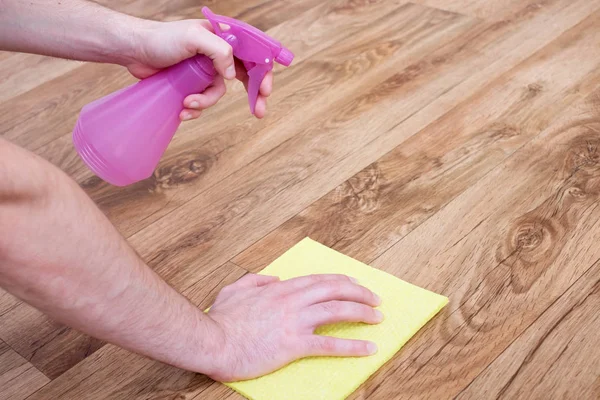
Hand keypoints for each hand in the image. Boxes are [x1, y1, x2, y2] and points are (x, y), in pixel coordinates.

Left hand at [127, 19, 271, 119]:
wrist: (134, 51)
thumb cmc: (161, 38)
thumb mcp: (193, 38)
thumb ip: (219, 51)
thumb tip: (233, 75)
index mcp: (224, 37)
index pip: (253, 53)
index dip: (264, 72)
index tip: (266, 90)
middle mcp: (219, 53)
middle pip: (246, 76)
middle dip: (253, 95)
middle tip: (258, 112)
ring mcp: (207, 70)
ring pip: (219, 93)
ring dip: (205, 102)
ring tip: (188, 103)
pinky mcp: (194, 84)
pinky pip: (204, 100)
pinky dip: (195, 108)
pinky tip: (182, 109)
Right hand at [205, 273, 382, 381]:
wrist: (212, 341)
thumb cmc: (220, 320)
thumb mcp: (234, 289)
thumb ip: (255, 280)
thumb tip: (273, 277)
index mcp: (279, 288)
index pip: (318, 280)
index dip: (340, 280)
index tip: (354, 283)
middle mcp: (291, 300)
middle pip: (334, 290)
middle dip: (359, 292)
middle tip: (375, 299)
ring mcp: (295, 321)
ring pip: (337, 311)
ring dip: (362, 313)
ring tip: (378, 318)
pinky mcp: (294, 344)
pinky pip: (329, 343)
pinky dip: (352, 346)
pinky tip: (368, 348)